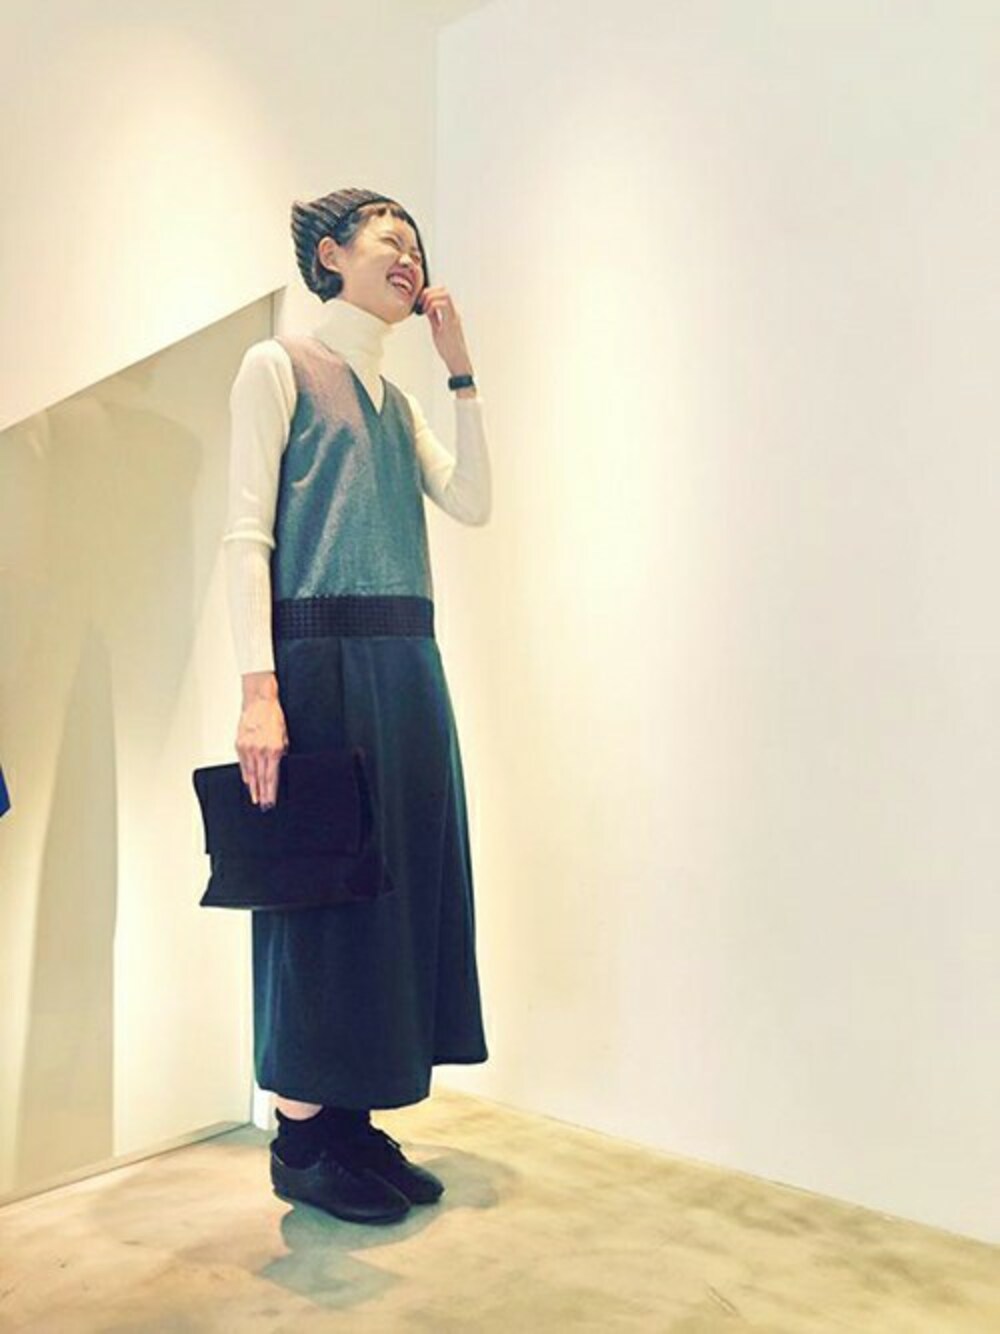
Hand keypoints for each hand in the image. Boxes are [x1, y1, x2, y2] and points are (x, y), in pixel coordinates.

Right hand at [236, 673, 287, 809]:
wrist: (259, 702)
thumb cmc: (273, 716)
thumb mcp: (285, 735)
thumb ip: (282, 752)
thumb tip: (278, 767)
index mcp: (274, 749)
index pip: (272, 777)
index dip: (271, 791)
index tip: (270, 801)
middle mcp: (260, 750)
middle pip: (261, 778)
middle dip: (262, 793)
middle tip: (263, 805)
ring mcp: (248, 748)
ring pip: (250, 773)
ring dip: (253, 787)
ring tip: (255, 798)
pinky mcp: (239, 744)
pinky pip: (243, 764)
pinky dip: (245, 774)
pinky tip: (248, 782)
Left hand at [416, 285, 473, 377]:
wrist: (457, 361)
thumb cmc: (449, 349)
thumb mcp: (437, 330)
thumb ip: (434, 318)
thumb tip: (426, 309)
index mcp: (450, 314)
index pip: (442, 293)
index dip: (430, 292)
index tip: (421, 301)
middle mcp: (454, 313)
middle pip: (444, 290)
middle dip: (429, 292)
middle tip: (421, 302)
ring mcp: (453, 317)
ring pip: (445, 295)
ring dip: (431, 297)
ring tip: (424, 308)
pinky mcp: (451, 323)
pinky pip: (443, 306)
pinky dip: (433, 305)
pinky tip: (427, 313)